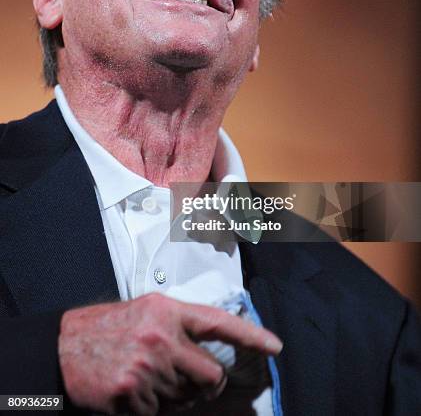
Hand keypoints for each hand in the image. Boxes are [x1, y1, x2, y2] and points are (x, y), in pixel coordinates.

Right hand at [58, 292, 281, 414]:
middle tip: (197, 381)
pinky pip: (159, 413)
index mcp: (168, 311)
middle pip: (210, 374)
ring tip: (152, 377)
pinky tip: (135, 390)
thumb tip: (211, 349)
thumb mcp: (148, 309)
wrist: (65, 346)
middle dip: (209, 384)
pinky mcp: (131, 395)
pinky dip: (152, 407)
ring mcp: (147, 368)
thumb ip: (180, 324)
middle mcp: (161, 337)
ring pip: (187, 398)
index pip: (219, 322)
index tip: (274, 345)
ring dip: (176, 396)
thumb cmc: (110, 326)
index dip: (251, 335)